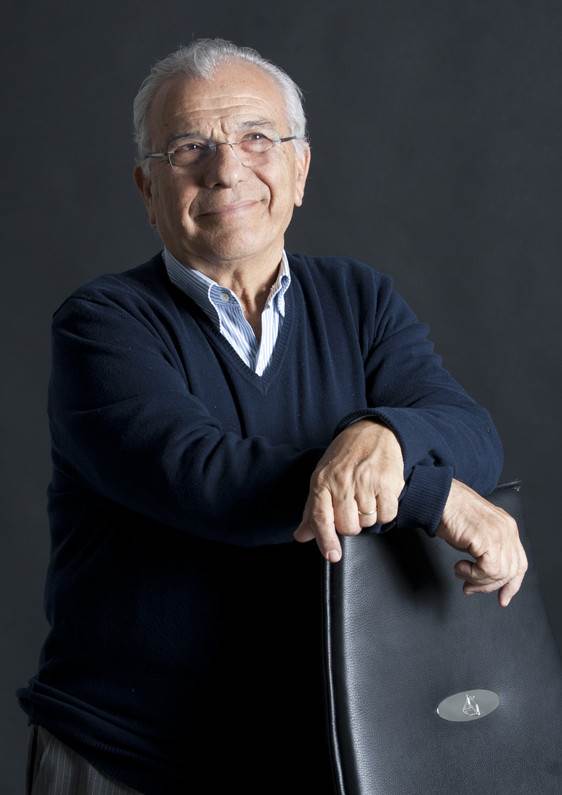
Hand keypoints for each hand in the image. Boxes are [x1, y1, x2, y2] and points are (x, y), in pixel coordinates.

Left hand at [293, 419, 404, 561]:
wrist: (372, 432)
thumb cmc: (344, 458)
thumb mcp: (322, 478)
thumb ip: (312, 510)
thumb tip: (301, 536)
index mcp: (322, 482)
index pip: (320, 516)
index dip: (325, 539)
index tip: (332, 555)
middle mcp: (343, 482)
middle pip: (348, 526)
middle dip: (351, 524)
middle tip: (352, 506)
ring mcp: (366, 482)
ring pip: (367, 523)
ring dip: (368, 516)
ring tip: (366, 495)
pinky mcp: (387, 483)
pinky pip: (387, 515)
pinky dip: (384, 512)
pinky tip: (380, 496)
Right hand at [436, 478, 527, 606]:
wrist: (439, 499)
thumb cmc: (451, 513)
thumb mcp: (476, 534)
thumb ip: (487, 551)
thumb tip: (484, 577)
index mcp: (507, 527)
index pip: (519, 563)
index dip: (512, 584)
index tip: (503, 598)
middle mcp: (507, 530)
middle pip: (510, 572)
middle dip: (488, 586)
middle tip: (470, 587)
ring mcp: (499, 534)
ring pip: (499, 574)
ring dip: (477, 580)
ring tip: (461, 572)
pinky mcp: (487, 539)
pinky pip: (487, 570)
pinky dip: (472, 574)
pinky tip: (460, 566)